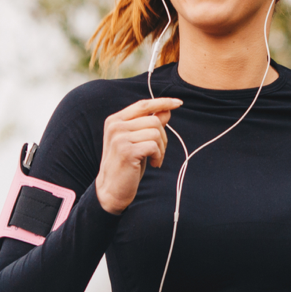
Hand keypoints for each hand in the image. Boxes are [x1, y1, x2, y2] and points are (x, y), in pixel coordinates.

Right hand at [95, 97, 181, 214]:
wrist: (112, 190)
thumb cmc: (127, 164)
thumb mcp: (139, 141)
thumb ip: (150, 125)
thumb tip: (167, 110)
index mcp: (115, 120)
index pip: (143, 105)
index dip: (162, 102)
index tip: (178, 102)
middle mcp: (115, 125)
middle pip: (153, 120)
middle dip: (163, 137)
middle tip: (159, 152)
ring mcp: (119, 138)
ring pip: (155, 133)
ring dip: (161, 148)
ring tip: (156, 159)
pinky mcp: (126, 151)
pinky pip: (153, 146)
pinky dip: (158, 155)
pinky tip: (154, 163)